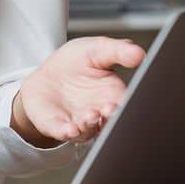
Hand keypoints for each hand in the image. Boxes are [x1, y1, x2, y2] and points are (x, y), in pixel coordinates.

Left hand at [11, 37, 145, 147]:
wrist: (45, 74)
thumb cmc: (75, 63)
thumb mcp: (97, 50)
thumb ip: (118, 51)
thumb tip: (139, 53)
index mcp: (113, 96)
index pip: (125, 105)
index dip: (126, 105)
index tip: (124, 101)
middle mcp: (99, 114)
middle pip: (109, 122)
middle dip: (110, 118)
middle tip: (109, 109)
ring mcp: (79, 123)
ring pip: (88, 130)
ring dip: (90, 125)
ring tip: (90, 115)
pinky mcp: (58, 127)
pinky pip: (64, 133)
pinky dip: (68, 133)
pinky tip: (70, 129)